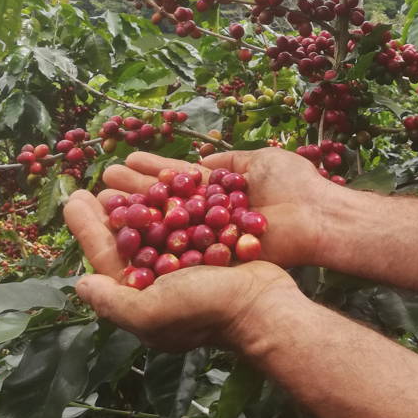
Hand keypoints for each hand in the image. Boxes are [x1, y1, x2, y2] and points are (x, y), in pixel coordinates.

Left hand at [63, 189, 297, 352]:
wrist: (262, 305)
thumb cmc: (205, 311)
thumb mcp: (150, 312)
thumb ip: (112, 302)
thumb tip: (80, 285)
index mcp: (141, 297)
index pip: (106, 257)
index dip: (88, 228)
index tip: (75, 199)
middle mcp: (160, 279)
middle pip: (128, 237)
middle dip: (110, 209)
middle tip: (95, 182)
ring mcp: (187, 261)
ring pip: (155, 222)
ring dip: (137, 197)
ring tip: (123, 173)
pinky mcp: (211, 246)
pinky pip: (185, 216)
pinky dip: (173, 197)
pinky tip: (163, 178)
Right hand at [102, 147, 330, 267]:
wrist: (317, 219)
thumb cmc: (296, 187)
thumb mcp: (260, 161)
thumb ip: (228, 162)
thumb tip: (199, 162)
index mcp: (222, 192)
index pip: (179, 179)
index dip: (152, 170)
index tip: (125, 159)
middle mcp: (210, 216)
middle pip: (164, 201)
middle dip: (133, 189)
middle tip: (101, 179)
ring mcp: (208, 238)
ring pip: (162, 224)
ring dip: (132, 212)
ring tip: (100, 199)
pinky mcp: (211, 258)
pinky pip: (174, 248)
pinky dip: (149, 239)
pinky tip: (122, 228)